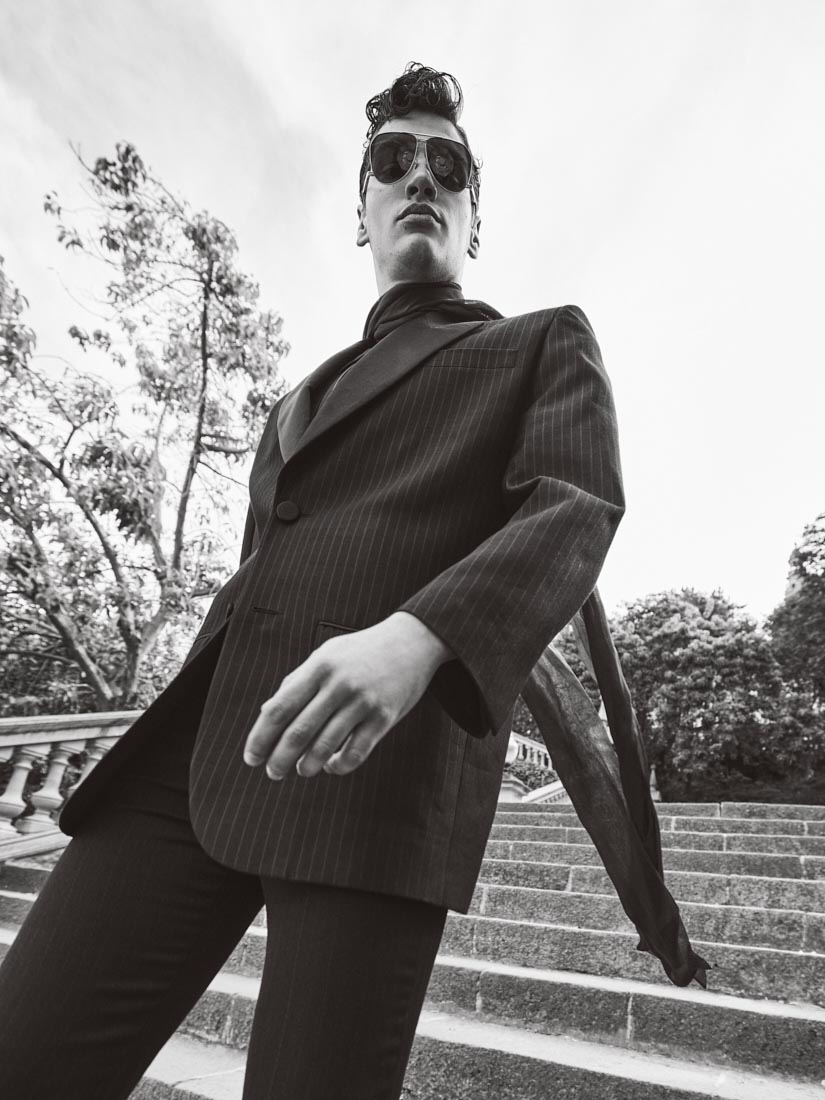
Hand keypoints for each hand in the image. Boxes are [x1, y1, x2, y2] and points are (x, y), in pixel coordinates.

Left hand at [242, 611, 453, 779]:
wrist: (412, 641)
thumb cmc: (361, 650)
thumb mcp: (326, 655)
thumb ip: (297, 681)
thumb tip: (267, 713)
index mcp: (318, 667)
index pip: (279, 708)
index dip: (260, 737)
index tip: (251, 757)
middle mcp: (338, 684)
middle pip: (298, 731)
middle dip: (280, 759)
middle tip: (272, 773)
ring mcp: (362, 701)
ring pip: (326, 746)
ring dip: (308, 766)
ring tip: (301, 770)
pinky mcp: (384, 717)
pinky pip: (356, 752)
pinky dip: (340, 765)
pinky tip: (332, 766)